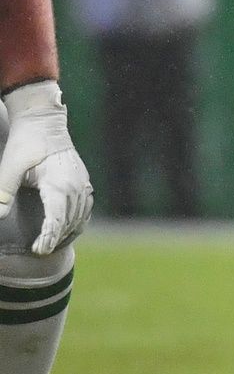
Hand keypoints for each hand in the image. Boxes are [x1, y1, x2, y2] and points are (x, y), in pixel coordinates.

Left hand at [0, 81, 93, 254]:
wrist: (45, 122)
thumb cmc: (26, 143)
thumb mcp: (10, 166)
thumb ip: (3, 192)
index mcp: (59, 184)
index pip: (57, 219)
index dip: (48, 237)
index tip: (38, 250)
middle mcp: (76, 186)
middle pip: (69, 221)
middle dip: (55, 238)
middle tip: (39, 250)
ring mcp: (82, 183)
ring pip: (79, 217)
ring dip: (67, 232)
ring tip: (51, 242)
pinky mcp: (83, 181)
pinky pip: (85, 208)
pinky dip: (77, 221)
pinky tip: (68, 227)